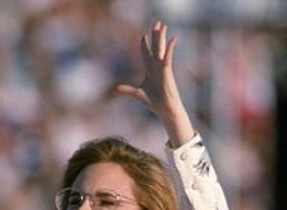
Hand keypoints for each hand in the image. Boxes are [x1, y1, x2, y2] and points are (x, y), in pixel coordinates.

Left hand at [114, 21, 194, 146]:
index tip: (144, 36)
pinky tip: (173, 39)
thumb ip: (125, 90)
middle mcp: (156, 67)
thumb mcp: (136, 93)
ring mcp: (162, 68)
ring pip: (161, 48)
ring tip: (163, 25)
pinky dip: (170, 48)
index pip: (147, 54)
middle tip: (156, 24)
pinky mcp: (167, 71)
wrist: (165, 109)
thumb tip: (113, 91)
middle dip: (154, 35)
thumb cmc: (154, 102)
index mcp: (150, 71)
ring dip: (161, 36)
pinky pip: (168, 57)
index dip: (145, 44)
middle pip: (155, 47)